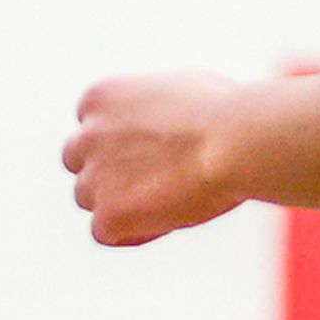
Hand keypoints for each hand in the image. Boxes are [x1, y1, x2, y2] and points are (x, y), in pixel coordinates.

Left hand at [64, 70, 246, 245]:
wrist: (239, 140)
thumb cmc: (225, 110)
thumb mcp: (177, 86)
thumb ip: (150, 106)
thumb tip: (159, 119)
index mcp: (98, 98)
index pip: (91, 127)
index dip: (119, 143)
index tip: (151, 151)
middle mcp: (86, 136)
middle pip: (80, 163)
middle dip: (108, 171)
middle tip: (154, 178)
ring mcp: (93, 178)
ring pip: (89, 198)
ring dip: (120, 201)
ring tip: (171, 195)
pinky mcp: (107, 216)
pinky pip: (105, 233)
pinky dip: (132, 232)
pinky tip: (169, 218)